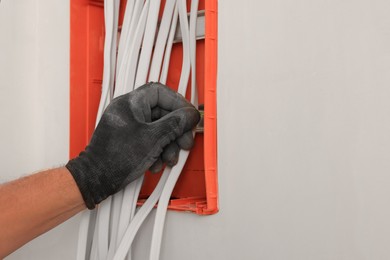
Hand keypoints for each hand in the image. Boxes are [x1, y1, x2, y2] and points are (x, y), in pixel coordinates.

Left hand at [66, 82, 199, 208]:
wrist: (96, 181)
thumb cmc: (114, 159)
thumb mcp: (152, 139)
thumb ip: (174, 124)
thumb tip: (190, 115)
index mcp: (130, 103)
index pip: (160, 92)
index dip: (178, 103)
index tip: (189, 116)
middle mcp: (129, 111)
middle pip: (162, 113)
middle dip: (176, 130)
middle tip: (184, 141)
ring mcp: (129, 126)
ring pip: (159, 128)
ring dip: (169, 144)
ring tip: (170, 157)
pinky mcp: (130, 139)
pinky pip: (151, 139)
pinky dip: (158, 150)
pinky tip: (157, 162)